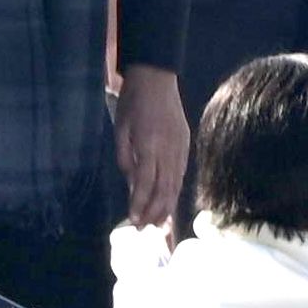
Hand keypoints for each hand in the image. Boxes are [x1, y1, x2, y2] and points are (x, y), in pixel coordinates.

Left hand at [113, 64, 189, 230]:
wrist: (157, 78)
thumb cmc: (133, 102)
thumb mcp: (121, 129)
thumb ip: (126, 158)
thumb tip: (132, 184)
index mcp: (150, 145)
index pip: (146, 183)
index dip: (141, 205)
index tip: (134, 221)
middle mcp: (169, 150)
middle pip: (165, 188)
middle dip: (155, 212)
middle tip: (145, 229)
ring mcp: (181, 147)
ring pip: (176, 184)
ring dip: (167, 205)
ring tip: (159, 224)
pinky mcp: (186, 144)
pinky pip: (182, 173)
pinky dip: (175, 190)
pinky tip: (170, 201)